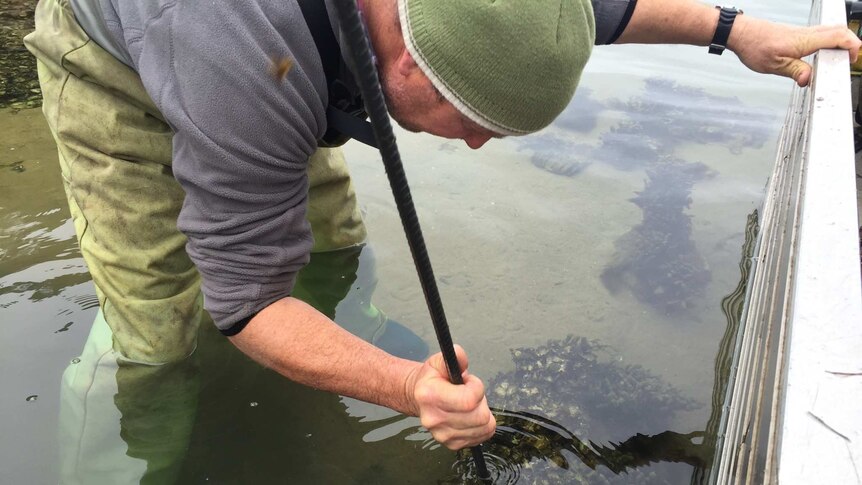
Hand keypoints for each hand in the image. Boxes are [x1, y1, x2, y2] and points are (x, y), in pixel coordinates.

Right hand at [405, 345, 495, 449]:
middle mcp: (434, 419)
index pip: (469, 400)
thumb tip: (460, 354)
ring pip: (484, 427)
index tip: (470, 382)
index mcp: (430, 396)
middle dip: (481, 401)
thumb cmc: (432, 379)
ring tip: (468, 405)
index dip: (477, 388)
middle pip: (480, 416)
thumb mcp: (439, 362)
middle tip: (470, 394)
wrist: (419, 399)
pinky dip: (481, 426)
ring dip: (482, 413)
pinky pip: (481, 436)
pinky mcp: (451, 444)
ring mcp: (443, 435)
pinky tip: (469, 416)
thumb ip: (454, 356)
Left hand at [729, 17, 861, 86]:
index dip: (852, 46)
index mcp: (804, 40)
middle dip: (850, 44)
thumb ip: (795, 71)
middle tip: (848, 61)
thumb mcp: (774, 65)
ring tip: (837, 60)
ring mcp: (802, 32)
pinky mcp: (796, 34)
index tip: (852, 59)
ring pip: (830, 31)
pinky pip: (820, 34)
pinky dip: (829, 41)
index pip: (838, 36)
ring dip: (840, 42)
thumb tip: (808, 79)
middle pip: (839, 31)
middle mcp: (807, 33)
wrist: (741, 33)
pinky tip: (822, 54)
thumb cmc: (754, 46)